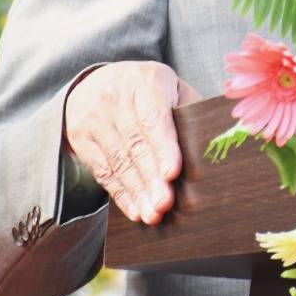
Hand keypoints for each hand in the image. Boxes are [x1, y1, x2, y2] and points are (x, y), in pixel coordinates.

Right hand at [64, 61, 201, 224]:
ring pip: (118, 161)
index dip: (164, 147)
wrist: (96, 81)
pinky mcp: (80, 137)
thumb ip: (191, 111)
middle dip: (151, 177)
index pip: (154, 117)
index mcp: (146, 81)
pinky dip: (120, 194)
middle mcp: (116, 97)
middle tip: (165, 204)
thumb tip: (215, 143)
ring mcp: (94, 117)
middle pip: (135, 143)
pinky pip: (102, 171)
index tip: (174, 173)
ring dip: (137, 192)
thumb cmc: (148, 90)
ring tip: (153, 214)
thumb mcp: (171, 88)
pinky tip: (135, 209)